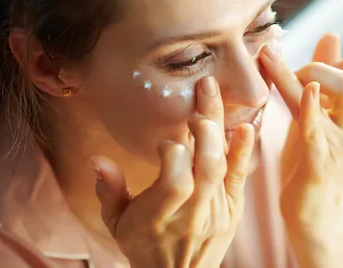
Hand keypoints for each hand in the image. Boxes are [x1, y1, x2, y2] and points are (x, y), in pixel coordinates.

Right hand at [91, 76, 254, 267]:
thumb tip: (98, 160)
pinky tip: (245, 127)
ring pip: (224, 166)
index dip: (173, 153)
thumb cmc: (143, 244)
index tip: (166, 141)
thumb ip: (108, 191)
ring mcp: (216, 212)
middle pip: (207, 167)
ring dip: (219, 130)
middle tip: (197, 106)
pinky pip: (239, 178)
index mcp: (160, 217)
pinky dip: (243, 152)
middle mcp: (192, 214)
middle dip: (205, 131)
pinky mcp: (233, 210)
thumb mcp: (117, 222)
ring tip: (211, 97)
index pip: (176, 180)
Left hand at [259, 34, 342, 237]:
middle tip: (294, 76)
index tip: (314, 67)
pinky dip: (312, 107)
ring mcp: (340, 143)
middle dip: (322, 66)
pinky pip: (317, 128)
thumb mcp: (318, 112)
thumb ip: (325, 76)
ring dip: (311, 75)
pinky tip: (306, 91)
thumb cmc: (313, 157)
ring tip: (285, 75)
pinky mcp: (318, 161)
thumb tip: (332, 34)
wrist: (311, 211)